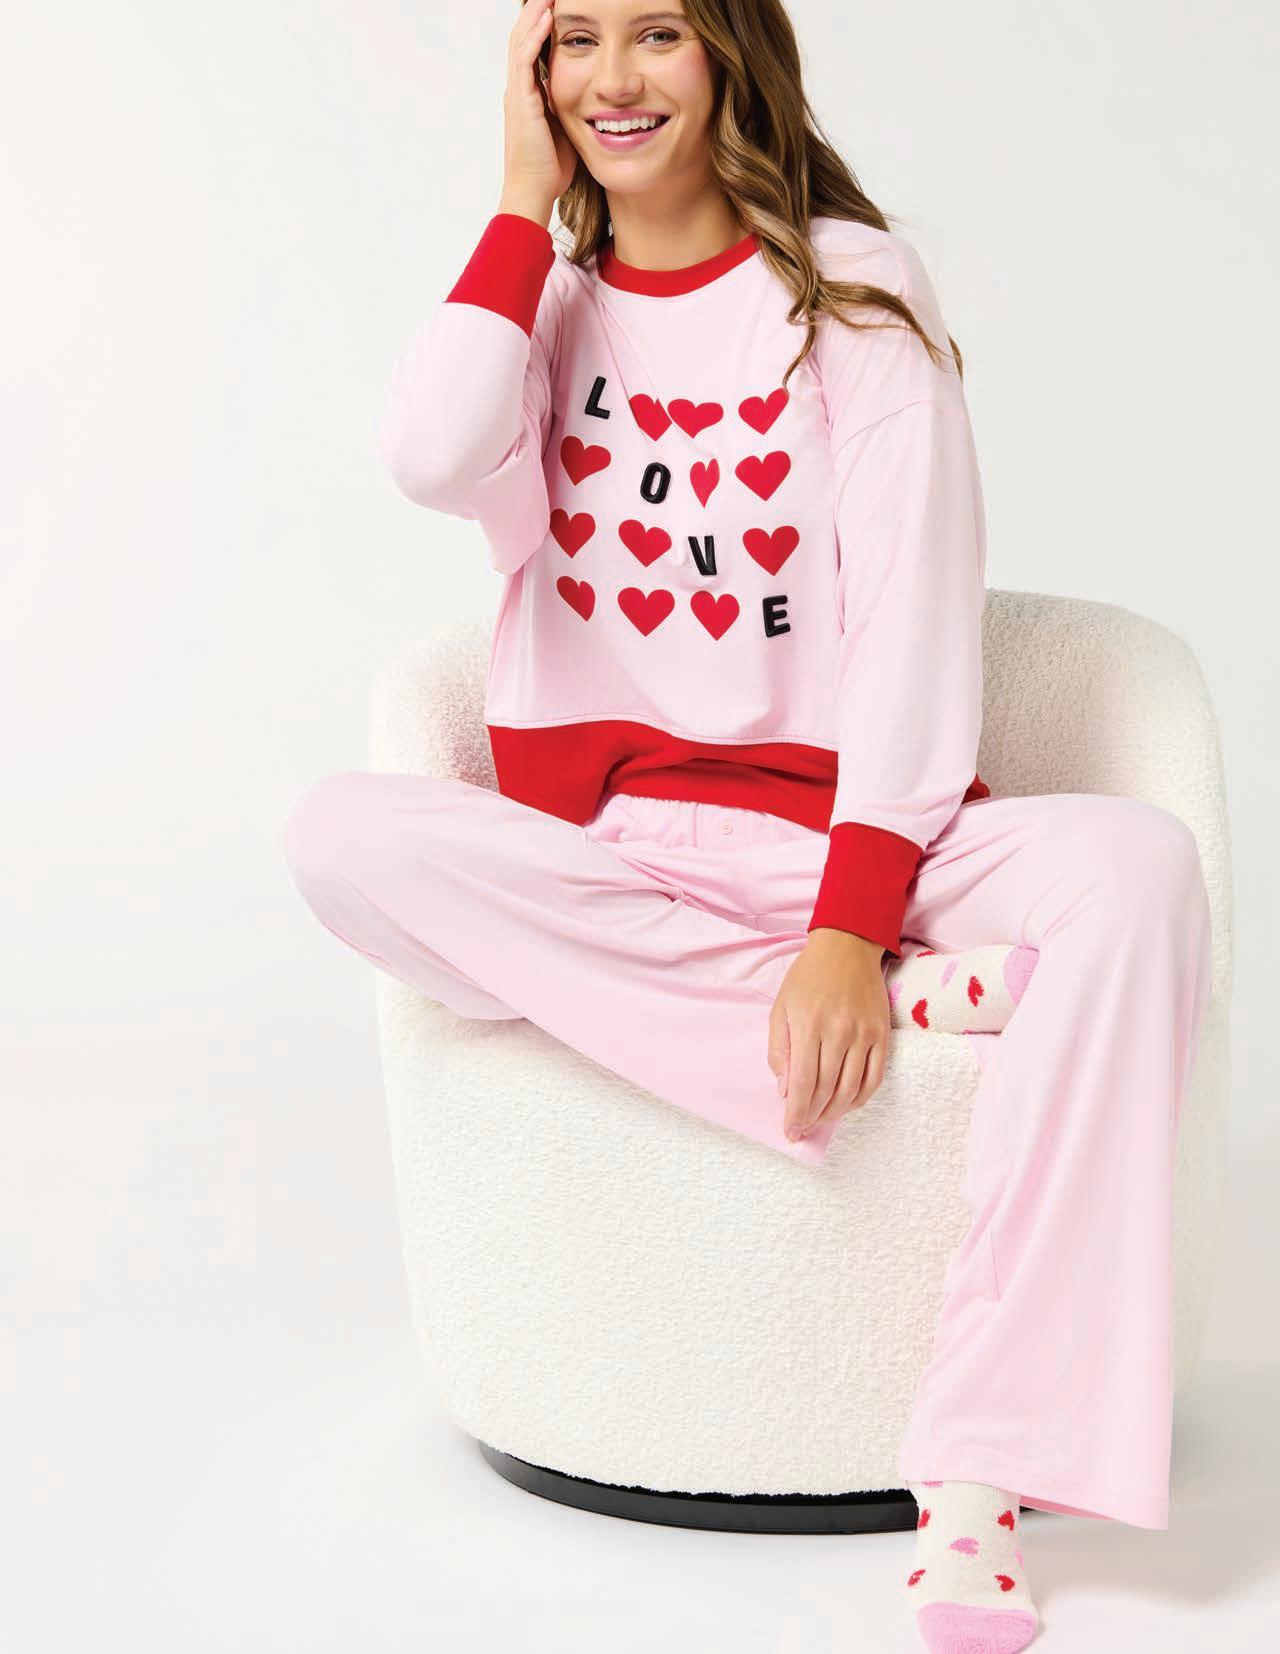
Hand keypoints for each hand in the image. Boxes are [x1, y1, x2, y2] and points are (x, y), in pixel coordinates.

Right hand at [501, 0, 577, 220]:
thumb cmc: (550, 170)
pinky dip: (535, 37)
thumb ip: (569, 111)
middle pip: (523, 39)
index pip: (532, 52)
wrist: (533, 191)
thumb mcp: (564, 131)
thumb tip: (590, 103)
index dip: (541, 28)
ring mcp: (518, 94)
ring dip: (534, 15)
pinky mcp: (521, 101)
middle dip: (535, 13)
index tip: (558, 9)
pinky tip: (547, 17)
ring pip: (521, 42)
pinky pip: (525, 60)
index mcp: (528, 96)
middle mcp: (519, 91)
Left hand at [767, 928, 889, 1140]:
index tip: (790, 1131)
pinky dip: (860, 1098)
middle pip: (826, 1090)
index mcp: (809, 1024)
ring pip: (851, 1089)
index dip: (796, 1113)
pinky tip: (846, 1105)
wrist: (847, 947)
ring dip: (834, 1112)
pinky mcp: (882, 1034)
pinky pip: (874, 1078)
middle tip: (803, 1128)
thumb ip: (780, 1050)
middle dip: (812, 1116)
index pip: (803, 1083)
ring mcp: (864, 1034)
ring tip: (821, 1119)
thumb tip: (785, 1091)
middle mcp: (839, 1031)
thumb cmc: (808, 977)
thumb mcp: (781, 1008)